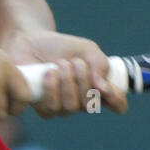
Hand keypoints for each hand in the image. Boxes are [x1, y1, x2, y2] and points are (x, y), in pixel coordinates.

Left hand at [5, 30, 127, 117]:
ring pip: (70, 107)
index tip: (108, 88)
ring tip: (60, 64)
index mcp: (98, 88)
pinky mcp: (42, 107)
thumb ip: (100, 64)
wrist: (32, 41)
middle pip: (90, 105)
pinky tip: (48, 72)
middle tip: (76, 62)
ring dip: (67, 82)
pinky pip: (51, 108)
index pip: (117, 105)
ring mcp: (62, 107)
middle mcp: (82, 102)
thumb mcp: (86, 49)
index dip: (117, 100)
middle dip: (83, 81)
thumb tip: (102, 88)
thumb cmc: (62, 47)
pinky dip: (51, 87)